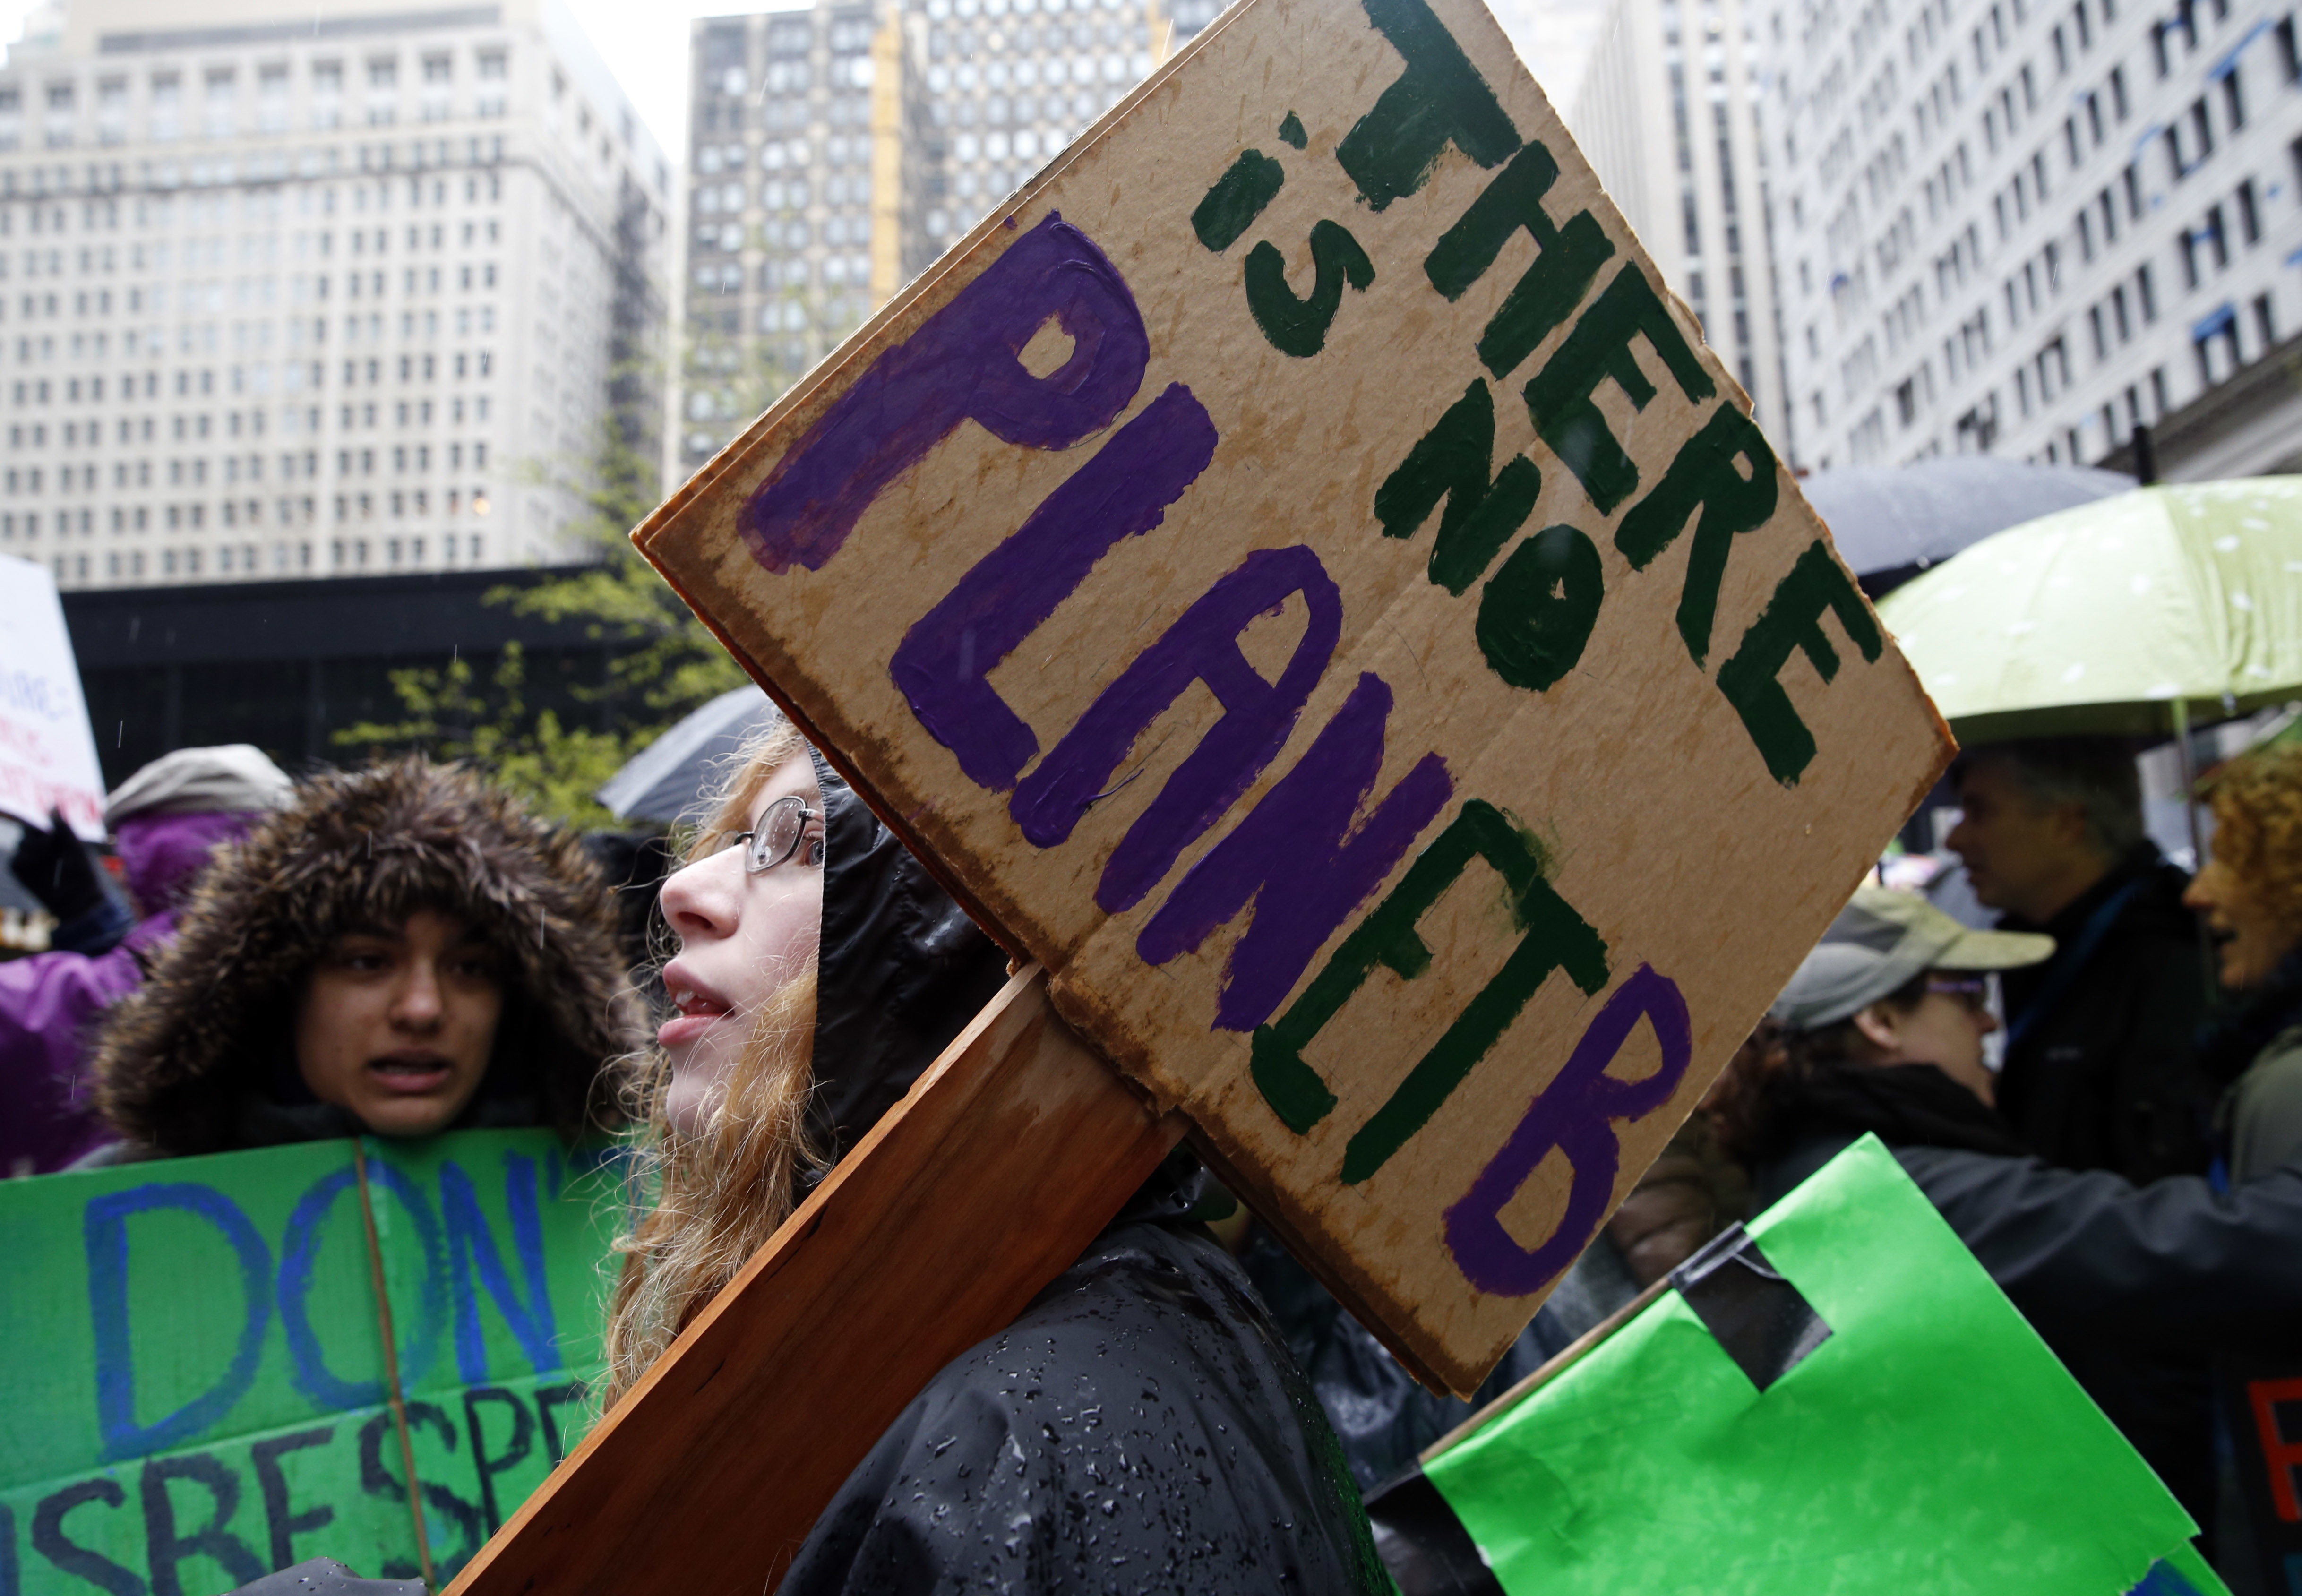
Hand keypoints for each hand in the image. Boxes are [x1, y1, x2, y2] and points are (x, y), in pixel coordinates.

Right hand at [10, 809, 105, 924]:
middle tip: (48, 838)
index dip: (41, 818)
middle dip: (37, 831)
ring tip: (48, 852)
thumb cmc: (83, 872)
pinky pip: (16, 860)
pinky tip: (38, 860)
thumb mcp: (74, 846)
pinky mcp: (22, 872)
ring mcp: (30, 860)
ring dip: (34, 845)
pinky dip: (26, 858)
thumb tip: (52, 805)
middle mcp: (40, 848)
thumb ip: (63, 827)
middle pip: (29, 830)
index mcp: (55, 840)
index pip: (41, 823)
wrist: (80, 898)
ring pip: (22, 843)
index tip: (45, 815)